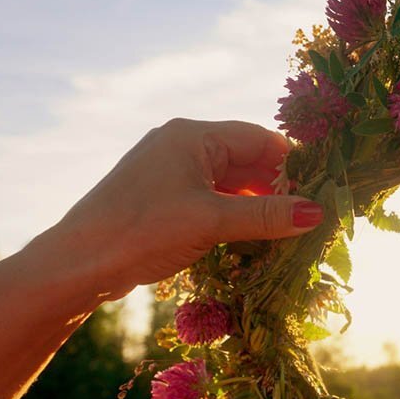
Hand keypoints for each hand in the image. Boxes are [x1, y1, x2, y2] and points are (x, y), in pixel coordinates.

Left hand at [46, 118, 323, 299]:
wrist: (77, 262)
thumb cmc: (142, 231)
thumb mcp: (211, 222)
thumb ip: (266, 216)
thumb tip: (318, 213)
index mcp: (192, 136)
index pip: (259, 139)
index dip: (293, 164)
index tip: (322, 191)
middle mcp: (182, 145)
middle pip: (247, 159)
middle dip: (278, 187)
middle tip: (310, 217)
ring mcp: (171, 172)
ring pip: (231, 182)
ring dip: (258, 204)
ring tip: (287, 232)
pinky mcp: (164, 198)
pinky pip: (213, 199)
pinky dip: (236, 215)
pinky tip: (253, 238)